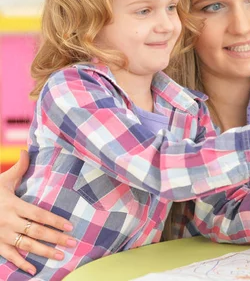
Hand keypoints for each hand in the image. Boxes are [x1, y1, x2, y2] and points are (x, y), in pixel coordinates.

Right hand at [0, 150, 75, 274]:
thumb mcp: (2, 180)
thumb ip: (18, 168)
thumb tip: (27, 151)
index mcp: (13, 205)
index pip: (38, 214)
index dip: (55, 221)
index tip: (70, 226)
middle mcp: (8, 221)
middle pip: (36, 231)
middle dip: (55, 238)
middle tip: (72, 243)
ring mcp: (1, 235)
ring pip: (26, 245)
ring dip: (44, 252)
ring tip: (60, 255)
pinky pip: (9, 256)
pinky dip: (21, 264)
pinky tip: (34, 270)